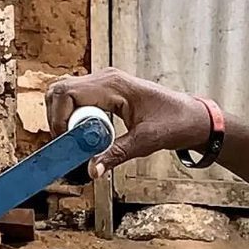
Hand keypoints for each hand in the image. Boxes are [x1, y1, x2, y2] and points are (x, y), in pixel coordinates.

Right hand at [47, 68, 212, 177]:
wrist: (192, 117)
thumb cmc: (174, 123)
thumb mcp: (145, 143)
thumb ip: (116, 155)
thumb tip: (92, 170)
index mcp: (113, 84)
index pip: (67, 93)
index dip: (58, 118)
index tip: (65, 142)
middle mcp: (105, 78)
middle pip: (60, 90)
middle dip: (56, 118)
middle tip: (67, 144)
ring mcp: (104, 82)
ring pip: (65, 94)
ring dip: (64, 118)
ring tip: (78, 141)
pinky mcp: (106, 91)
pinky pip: (78, 100)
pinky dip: (74, 118)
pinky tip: (86, 136)